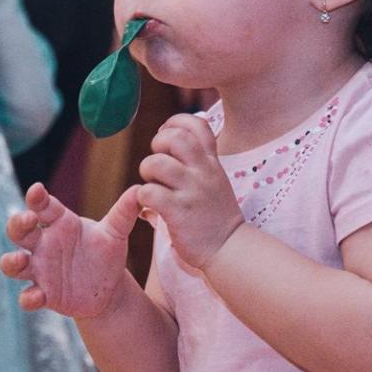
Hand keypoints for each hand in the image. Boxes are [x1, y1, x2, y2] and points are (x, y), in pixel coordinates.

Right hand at [0, 182, 139, 318]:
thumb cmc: (105, 254)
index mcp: (59, 223)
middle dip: (18, 224)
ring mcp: (40, 269)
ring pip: (13, 263)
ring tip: (21, 259)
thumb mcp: (115, 233)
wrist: (108, 290)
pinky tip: (38, 297)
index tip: (37, 190)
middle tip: (27, 219)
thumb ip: (124, 213)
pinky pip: (27, 297)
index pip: (43, 206)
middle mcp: (44, 244)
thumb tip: (139, 190)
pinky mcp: (43, 294)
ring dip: (11, 261)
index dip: (37, 197)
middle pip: (19, 230)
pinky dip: (29, 297)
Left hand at [138, 114, 243, 270]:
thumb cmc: (214, 214)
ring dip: (147, 172)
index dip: (175, 123)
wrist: (229, 248)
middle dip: (157, 145)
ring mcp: (192, 191)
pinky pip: (149, 192)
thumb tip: (166, 138)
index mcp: (211, 161)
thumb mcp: (214, 178)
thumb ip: (197, 160)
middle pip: (175, 138)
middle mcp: (203, 171)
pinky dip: (142, 197)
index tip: (166, 135)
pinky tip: (148, 206)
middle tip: (157, 164)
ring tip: (152, 185)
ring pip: (156, 163)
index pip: (197, 124)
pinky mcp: (179, 211)